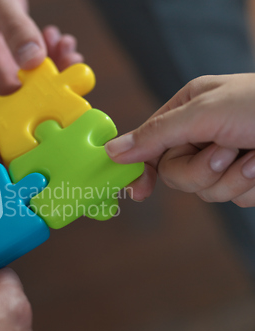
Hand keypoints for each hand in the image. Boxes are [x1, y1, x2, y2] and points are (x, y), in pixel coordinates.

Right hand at [0, 0, 82, 93]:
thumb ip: (14, 28)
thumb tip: (33, 60)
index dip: (28, 92)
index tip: (52, 82)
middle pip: (20, 87)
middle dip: (48, 79)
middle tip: (70, 66)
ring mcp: (1, 56)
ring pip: (32, 76)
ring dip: (55, 64)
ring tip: (65, 46)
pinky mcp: (14, 48)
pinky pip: (36, 61)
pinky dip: (53, 52)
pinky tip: (57, 38)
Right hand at [105, 74, 254, 206]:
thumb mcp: (204, 113)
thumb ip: (156, 134)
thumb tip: (113, 150)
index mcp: (188, 109)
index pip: (149, 142)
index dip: (140, 167)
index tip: (138, 191)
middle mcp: (203, 134)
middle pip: (174, 173)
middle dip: (200, 170)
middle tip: (224, 153)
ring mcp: (224, 158)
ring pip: (204, 190)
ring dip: (229, 179)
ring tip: (253, 158)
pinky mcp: (245, 179)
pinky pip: (233, 197)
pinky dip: (249, 187)